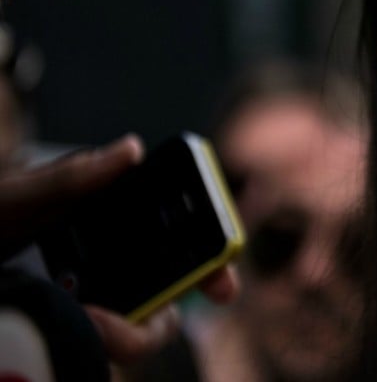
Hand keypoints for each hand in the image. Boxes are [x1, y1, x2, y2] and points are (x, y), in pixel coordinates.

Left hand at [0, 134, 240, 362]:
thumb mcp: (14, 198)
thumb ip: (70, 179)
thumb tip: (132, 150)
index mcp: (107, 224)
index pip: (180, 238)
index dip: (212, 259)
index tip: (221, 285)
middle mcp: (108, 267)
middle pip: (167, 299)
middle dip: (155, 318)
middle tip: (111, 322)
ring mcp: (88, 307)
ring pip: (139, 338)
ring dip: (121, 340)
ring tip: (78, 325)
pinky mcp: (66, 339)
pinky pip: (102, 360)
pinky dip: (96, 353)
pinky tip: (64, 339)